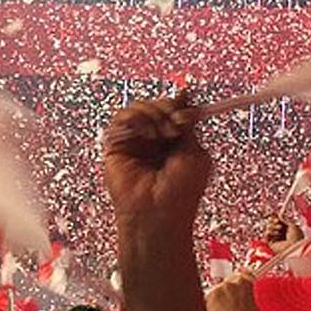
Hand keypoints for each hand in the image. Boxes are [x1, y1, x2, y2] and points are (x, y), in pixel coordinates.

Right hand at [103, 94, 211, 236]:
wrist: (158, 214)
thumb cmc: (179, 193)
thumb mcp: (195, 153)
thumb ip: (188, 125)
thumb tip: (185, 96)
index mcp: (174, 141)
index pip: (173, 110)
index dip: (180, 105)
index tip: (189, 111)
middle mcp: (153, 139)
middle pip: (156, 104)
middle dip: (168, 108)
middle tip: (177, 123)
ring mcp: (134, 141)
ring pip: (139, 107)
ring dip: (154, 113)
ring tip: (163, 133)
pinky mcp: (116, 145)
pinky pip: (122, 117)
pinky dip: (136, 118)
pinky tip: (148, 135)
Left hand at [204, 272, 266, 310]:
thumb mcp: (258, 308)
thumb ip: (252, 296)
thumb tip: (249, 296)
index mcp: (246, 282)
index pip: (243, 273)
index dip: (241, 281)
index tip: (239, 285)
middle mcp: (231, 282)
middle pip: (228, 283)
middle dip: (230, 292)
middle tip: (234, 305)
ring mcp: (218, 289)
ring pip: (219, 291)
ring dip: (222, 299)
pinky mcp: (208, 298)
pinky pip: (211, 299)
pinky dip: (214, 306)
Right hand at [262, 217, 302, 254]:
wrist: (294, 247)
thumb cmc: (297, 237)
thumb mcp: (293, 225)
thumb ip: (285, 219)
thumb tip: (279, 215)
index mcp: (290, 230)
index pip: (280, 222)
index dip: (276, 217)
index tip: (274, 213)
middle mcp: (283, 234)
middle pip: (273, 224)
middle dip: (274, 221)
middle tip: (277, 221)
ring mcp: (277, 239)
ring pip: (269, 229)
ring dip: (272, 227)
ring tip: (278, 229)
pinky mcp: (272, 244)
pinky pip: (266, 236)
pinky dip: (268, 233)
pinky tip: (272, 233)